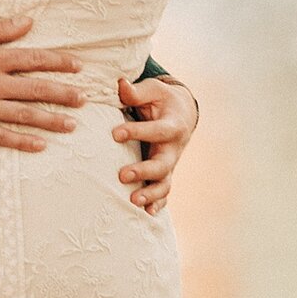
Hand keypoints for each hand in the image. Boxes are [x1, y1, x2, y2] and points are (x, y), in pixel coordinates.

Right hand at [0, 16, 85, 150]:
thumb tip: (28, 22)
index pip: (33, 60)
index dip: (58, 62)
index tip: (78, 66)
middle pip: (35, 90)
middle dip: (63, 94)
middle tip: (84, 99)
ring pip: (23, 115)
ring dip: (50, 120)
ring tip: (71, 125)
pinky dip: (20, 142)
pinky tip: (40, 146)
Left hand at [113, 76, 196, 213]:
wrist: (181, 112)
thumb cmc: (161, 100)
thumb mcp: (152, 90)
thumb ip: (136, 91)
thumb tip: (120, 84)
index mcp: (172, 125)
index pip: (156, 131)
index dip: (137, 132)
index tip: (114, 133)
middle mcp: (173, 148)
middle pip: (163, 164)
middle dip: (144, 171)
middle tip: (122, 175)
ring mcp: (170, 163)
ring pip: (165, 183)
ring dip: (150, 193)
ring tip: (133, 200)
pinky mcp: (165, 173)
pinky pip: (164, 192)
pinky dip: (158, 204)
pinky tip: (147, 213)